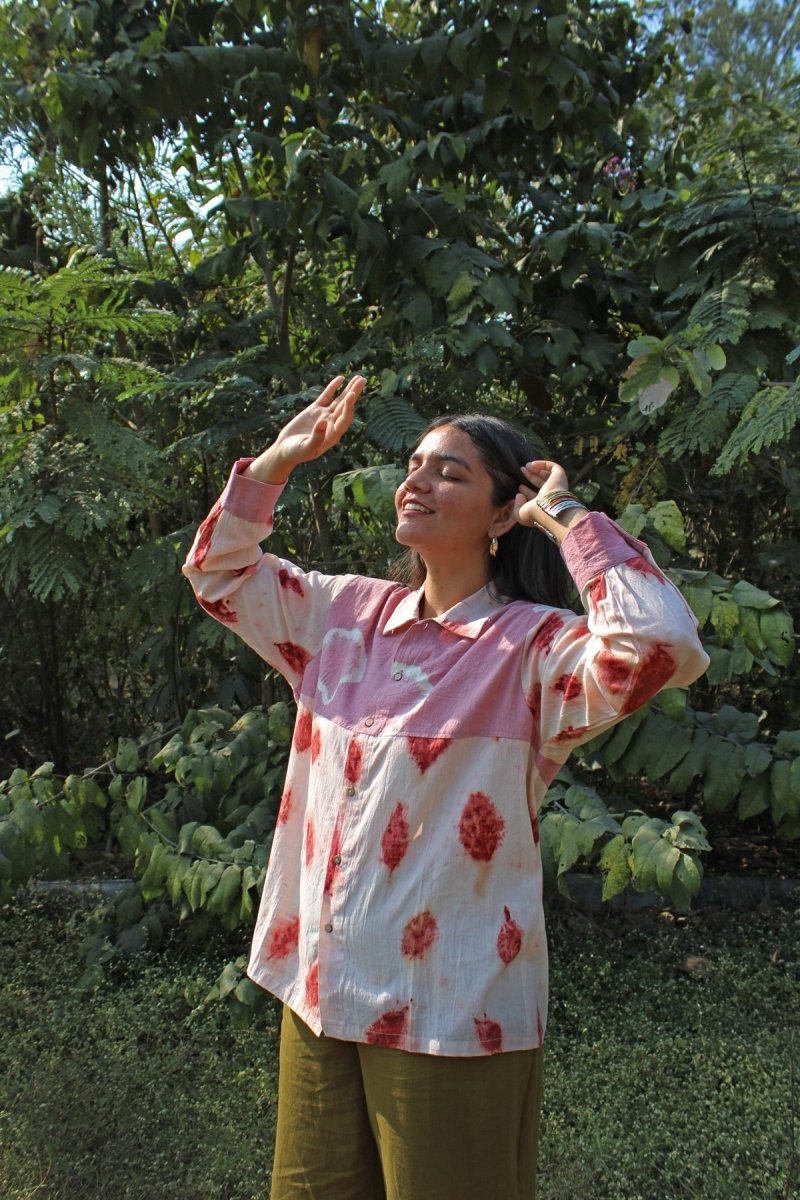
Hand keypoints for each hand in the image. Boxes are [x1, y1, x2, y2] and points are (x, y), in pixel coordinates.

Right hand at [247, 375, 365, 483]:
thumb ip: (316, 437)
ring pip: (339, 400)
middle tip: (362, 380)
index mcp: (333, 435)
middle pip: (345, 407)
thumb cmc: (296, 453)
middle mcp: (332, 424)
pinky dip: (333, 388)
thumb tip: (323, 421)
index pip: (344, 419)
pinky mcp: (315, 410)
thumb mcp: (306, 448)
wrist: (285, 450)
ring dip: (348, 389)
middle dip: (354, 393)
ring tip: (359, 378)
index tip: (352, 394)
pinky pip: (326, 397)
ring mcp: (324, 416)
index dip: (349, 407)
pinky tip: (341, 379)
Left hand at [513, 460, 569, 528]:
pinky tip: (533, 464)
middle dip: (530, 477)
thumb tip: (519, 495)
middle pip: (540, 484)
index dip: (526, 490)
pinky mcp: (560, 476)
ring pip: (547, 475)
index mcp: (544, 505)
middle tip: (521, 471)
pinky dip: (543, 464)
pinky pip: (553, 467)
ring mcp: (557, 485)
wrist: (549, 508)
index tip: (519, 486)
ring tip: (526, 466)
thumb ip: (517, 506)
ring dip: (536, 469)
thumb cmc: (535, 514)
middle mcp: (552, 495)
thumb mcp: (520, 514)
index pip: (535, 496)